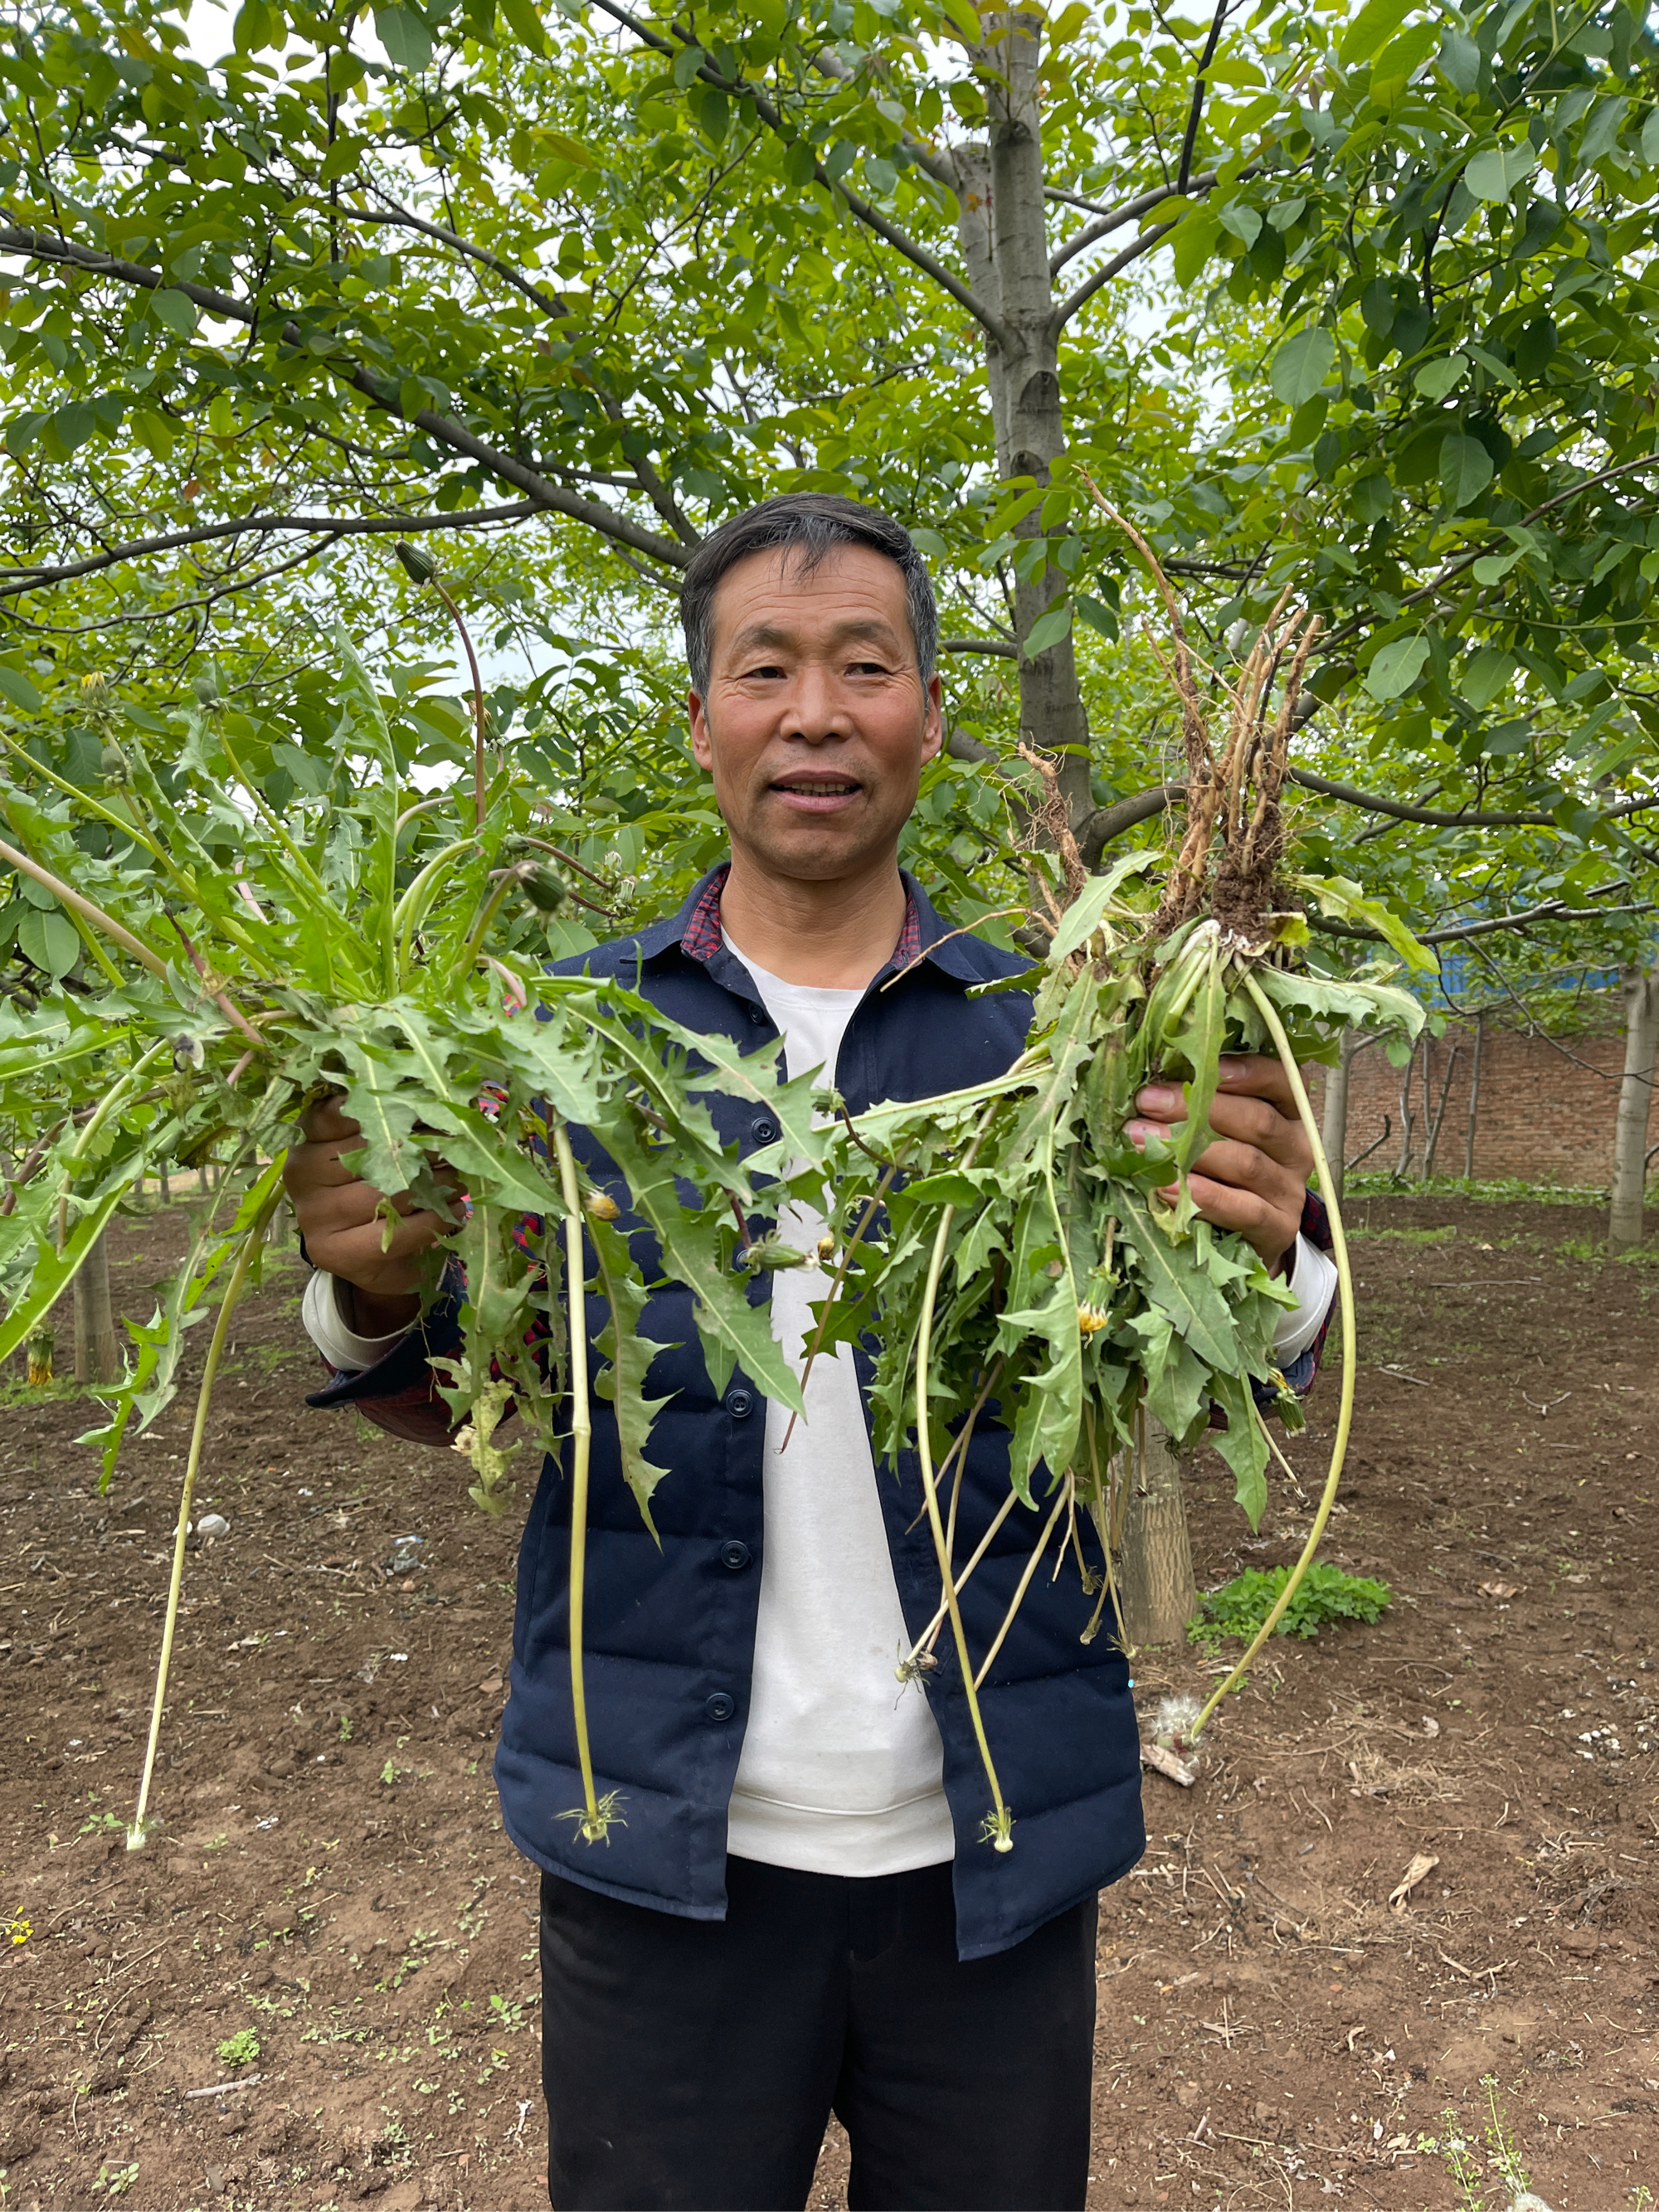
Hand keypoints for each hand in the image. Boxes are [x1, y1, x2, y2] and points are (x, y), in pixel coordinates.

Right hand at [283, 1092, 459, 1332]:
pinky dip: (432, 1221)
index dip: (385, 1110)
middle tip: (451, 1150)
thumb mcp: (374, 1153)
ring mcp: (314, 1216)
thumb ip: (389, 1126)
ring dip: (431, 1186)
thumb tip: (433, 1100)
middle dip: (419, 1150)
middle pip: (369, 1154)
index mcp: (308, 1140)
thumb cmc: (374, 1191)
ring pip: (384, 1194)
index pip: (338, 1114)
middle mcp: (302, 1175)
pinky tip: (453, 1212)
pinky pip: (394, 1232)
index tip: (421, 1112)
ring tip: (456, 1183)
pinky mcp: (335, 1252)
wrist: (369, 1257)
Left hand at [1125, 1054, 1312, 1271]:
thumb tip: (1151, 1083)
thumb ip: (1202, 1107)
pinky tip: (1168, 1187)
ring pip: (1246, 1162)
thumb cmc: (1229, 1173)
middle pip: (1256, 1120)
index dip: (1248, 1071)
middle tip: (1146, 1101)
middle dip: (1197, 1107)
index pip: (1282, 1081)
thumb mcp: (1224, 1134)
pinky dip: (1205, 1197)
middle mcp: (1296, 1148)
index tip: (1205, 1063)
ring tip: (1143, 1141)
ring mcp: (1289, 1190)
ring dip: (1190, 1150)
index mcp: (1289, 1114)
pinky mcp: (1278, 1228)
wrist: (1255, 1240)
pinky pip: (1244, 1208)